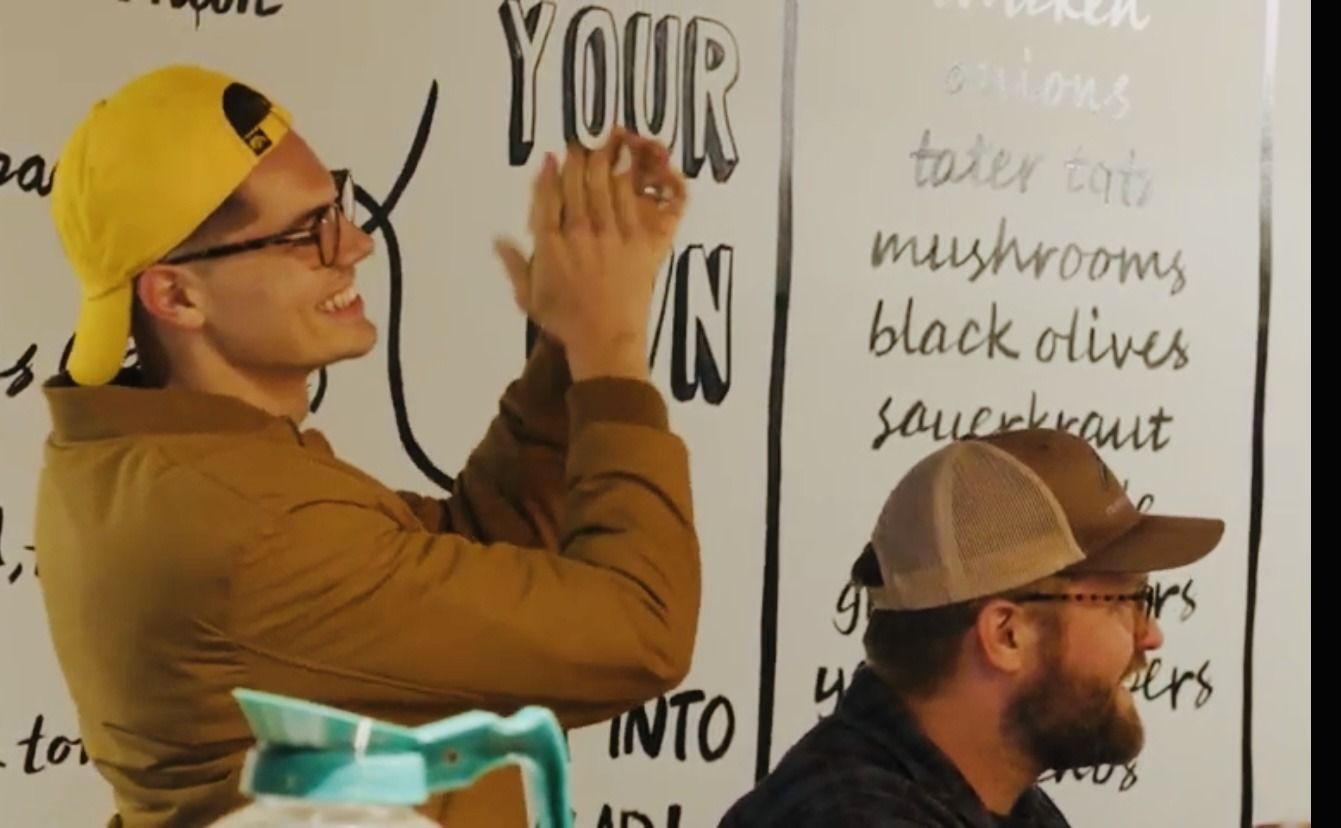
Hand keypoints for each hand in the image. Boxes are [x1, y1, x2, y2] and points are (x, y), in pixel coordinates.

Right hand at [495, 129, 686, 381]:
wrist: (606, 340)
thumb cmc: (565, 322)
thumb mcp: (529, 296)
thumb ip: (514, 263)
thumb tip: (497, 239)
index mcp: (550, 244)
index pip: (546, 198)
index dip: (548, 174)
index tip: (550, 157)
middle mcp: (579, 232)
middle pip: (576, 183)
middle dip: (576, 159)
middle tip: (578, 144)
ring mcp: (611, 234)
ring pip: (604, 186)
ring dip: (601, 162)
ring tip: (600, 146)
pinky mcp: (638, 241)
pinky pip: (631, 202)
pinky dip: (627, 181)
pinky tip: (625, 166)